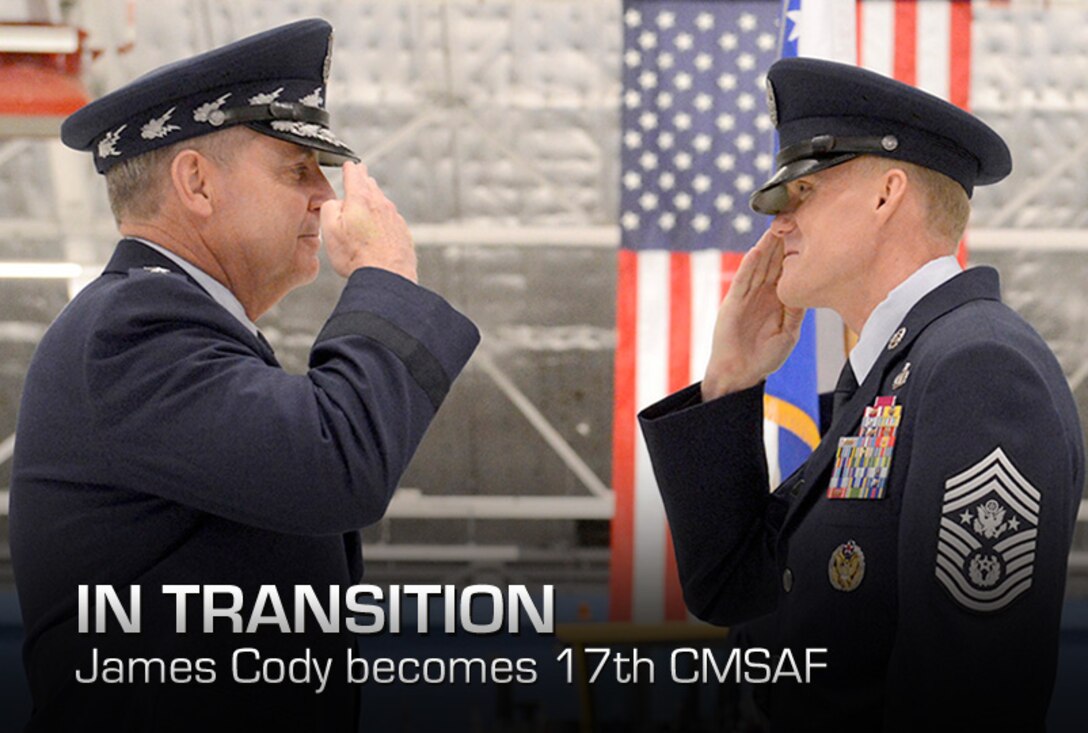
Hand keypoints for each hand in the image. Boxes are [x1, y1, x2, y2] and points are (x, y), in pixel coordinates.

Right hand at [320, 162, 417, 282]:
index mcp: (361, 200)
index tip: (350, 165)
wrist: (387, 276)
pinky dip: (384, 220)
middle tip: (361, 175)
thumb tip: (335, 203)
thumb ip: (328, 208)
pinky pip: (392, 221)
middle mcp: (381, 205)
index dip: (350, 168)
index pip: (355, 175)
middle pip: (371, 186)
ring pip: (383, 203)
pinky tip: (379, 229)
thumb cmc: (357, 257)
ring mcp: (395, 219)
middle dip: (364, 180)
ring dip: (375, 200)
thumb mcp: (329, 230)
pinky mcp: (403, 233)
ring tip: (369, 200)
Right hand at [701, 228, 804, 400]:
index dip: (796, 251)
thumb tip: (809, 289)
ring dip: (765, 247)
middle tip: (792, 217)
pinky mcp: (732, 304)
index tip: (808, 231)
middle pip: (772, 261)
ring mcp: (746, 296)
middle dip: (782, 240)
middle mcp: (762, 293)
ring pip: (758, 266)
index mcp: (777, 299)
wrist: (740, 374)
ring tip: (775, 227)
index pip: (787, 269)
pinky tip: (755, 252)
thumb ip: (796, 312)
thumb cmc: (764, 357)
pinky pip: (742, 282)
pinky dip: (748, 267)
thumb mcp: (789, 333)